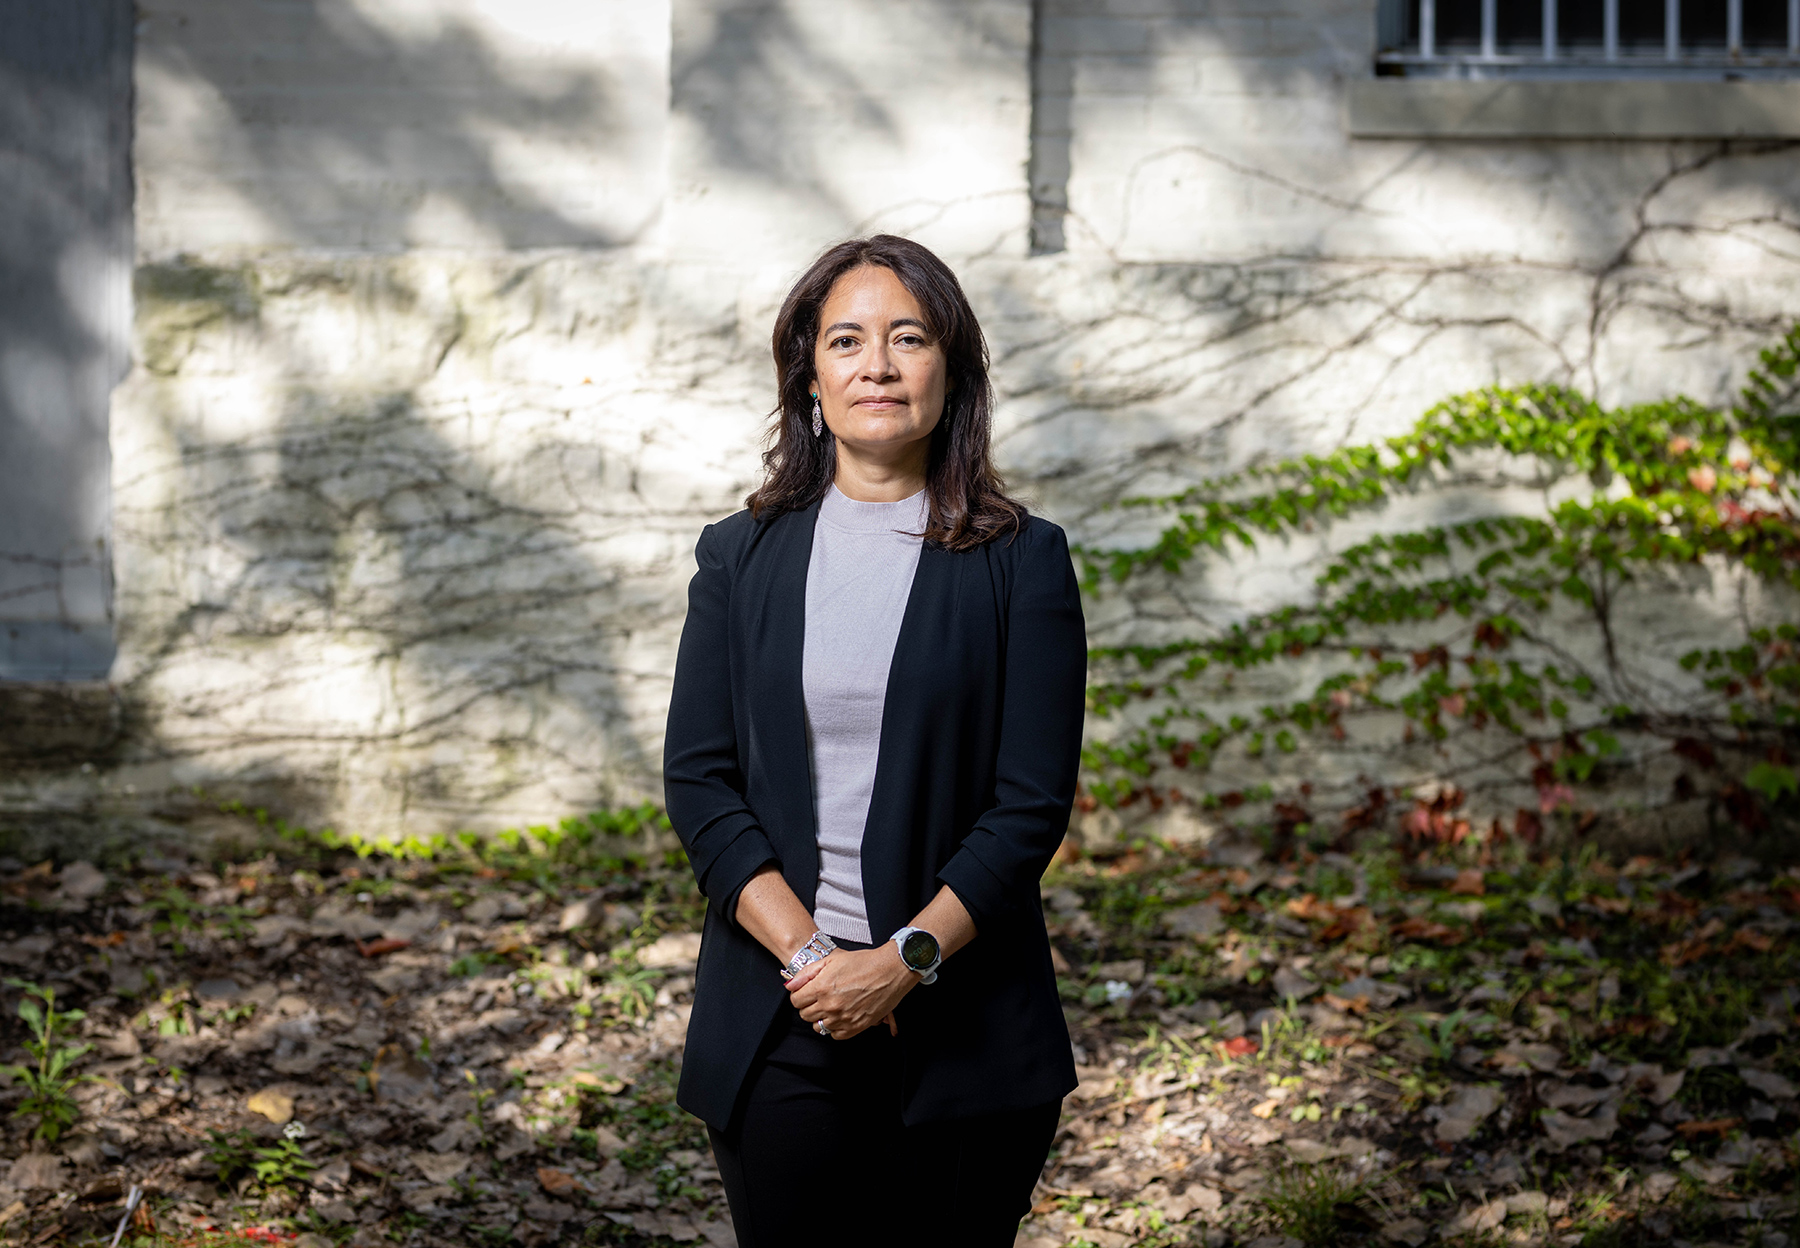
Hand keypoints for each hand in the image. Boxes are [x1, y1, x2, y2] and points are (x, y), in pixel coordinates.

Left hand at [785, 946, 915, 1039]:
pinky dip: (834, 1027)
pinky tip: (840, 1015)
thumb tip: (790, 985)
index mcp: (821, 988)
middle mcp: (830, 1006)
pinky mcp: (855, 1027)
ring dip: (821, 1017)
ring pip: (818, 1027)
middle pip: (805, 1015)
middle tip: (819, 997)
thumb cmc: (863, 962)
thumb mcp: (831, 960)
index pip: (795, 1001)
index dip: (799, 995)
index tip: (806, 992)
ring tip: (831, 1005)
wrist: (890, 971)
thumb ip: (806, 973)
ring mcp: (843, 1018)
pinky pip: (835, 1035)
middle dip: (808, 1006)